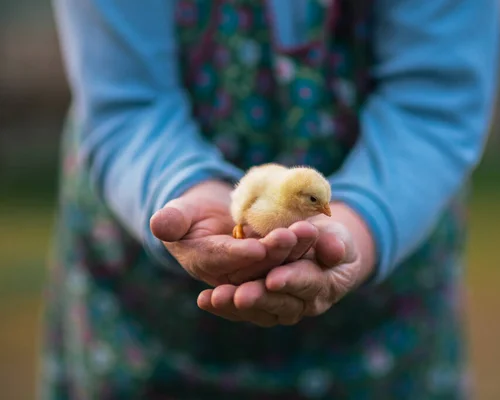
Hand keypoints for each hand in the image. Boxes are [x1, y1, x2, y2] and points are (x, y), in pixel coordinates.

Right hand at [150, 180, 319, 285]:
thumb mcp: (179, 211)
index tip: (258, 247)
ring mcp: (252, 274)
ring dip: (294, 250)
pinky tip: (319, 234)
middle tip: (293, 235)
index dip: (239, 255)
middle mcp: (228, 276)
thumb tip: (158, 224)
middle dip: (275, 253)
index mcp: (201, 262)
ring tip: (309, 230)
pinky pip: (288, 259)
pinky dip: (302, 248)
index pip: (220, 261)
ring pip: (276, 265)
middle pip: (254, 267)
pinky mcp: (271, 268)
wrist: (213, 215)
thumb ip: (172, 219)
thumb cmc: (191, 212)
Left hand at [197, 203, 375, 325]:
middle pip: (281, 304)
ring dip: (237, 305)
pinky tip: (204, 300)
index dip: (293, 280)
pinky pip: (243, 309)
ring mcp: (282, 308)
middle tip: (241, 295)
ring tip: (216, 297)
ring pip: (259, 311)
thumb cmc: (331, 240)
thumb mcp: (338, 235)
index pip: (310, 283)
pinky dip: (224, 306)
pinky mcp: (261, 306)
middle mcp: (304, 304)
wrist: (323, 251)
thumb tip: (334, 250)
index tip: (274, 278)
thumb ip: (334, 242)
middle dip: (260, 298)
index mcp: (327, 285)